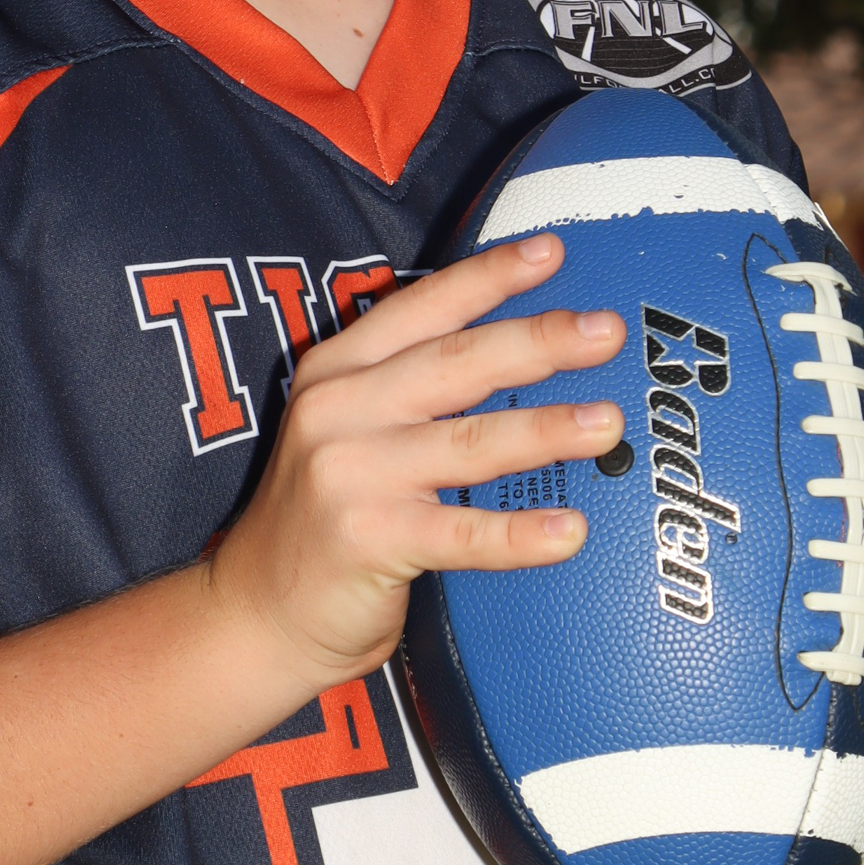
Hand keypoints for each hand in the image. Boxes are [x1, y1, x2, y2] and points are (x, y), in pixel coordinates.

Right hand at [210, 232, 625, 693]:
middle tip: (606, 331)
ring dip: (545, 430)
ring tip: (607, 423)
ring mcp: (350, 475)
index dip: (488, 276)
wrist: (256, 613)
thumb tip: (522, 351)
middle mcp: (339, 411)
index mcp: (338, 371)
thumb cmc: (326, 518)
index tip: (552, 251)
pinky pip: (461, 535)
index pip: (422, 309)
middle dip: (538, 342)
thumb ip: (407, 388)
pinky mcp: (368, 540)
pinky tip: (569, 531)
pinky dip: (519, 535)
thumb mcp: (348, 429)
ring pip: (468, 443)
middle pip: (455, 364)